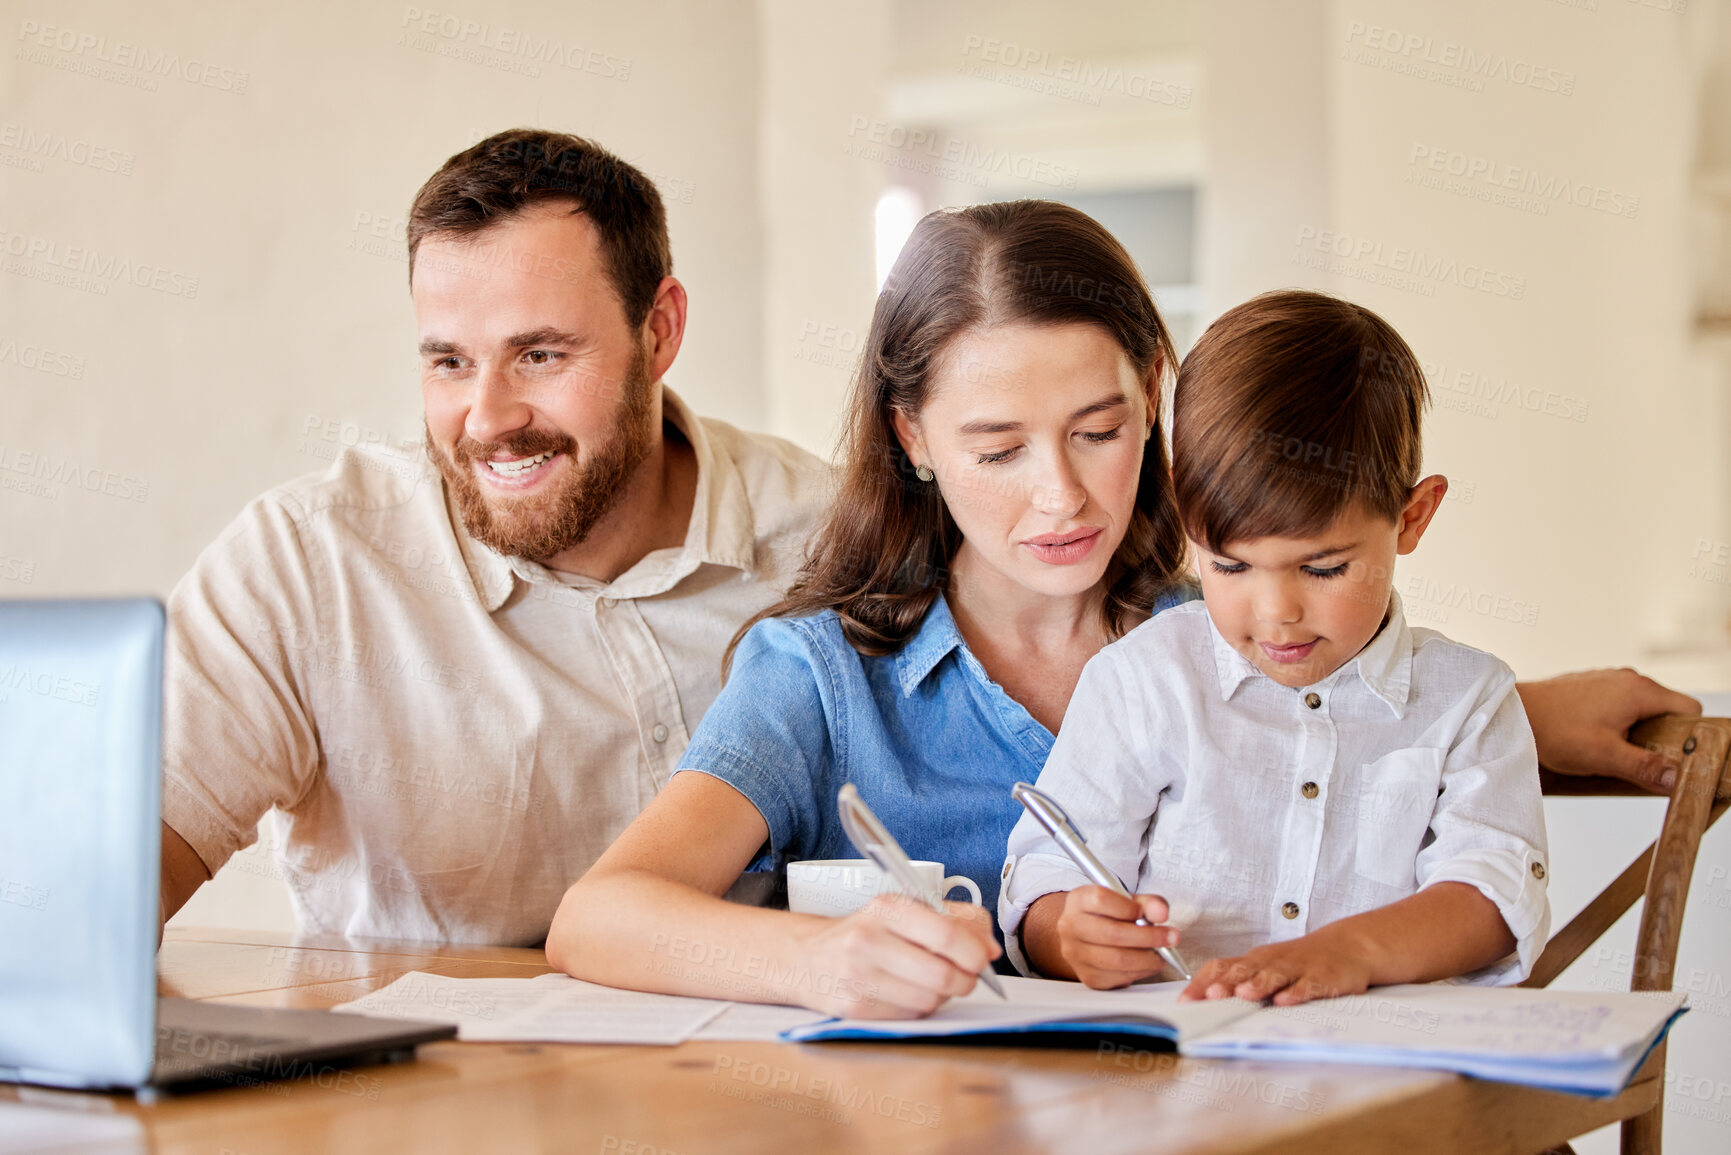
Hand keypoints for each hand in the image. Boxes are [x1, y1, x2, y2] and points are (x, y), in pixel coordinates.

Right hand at [792, 895, 999, 1018]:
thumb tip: (989, 948)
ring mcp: (858, 976)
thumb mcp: (904, 911)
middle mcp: (867, 940)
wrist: (808, 956)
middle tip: (967, 977)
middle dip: (965, 980)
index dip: (975, 952)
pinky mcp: (853, 1008)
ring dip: (942, 995)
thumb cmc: (866, 932)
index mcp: (886, 908)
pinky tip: (908, 993)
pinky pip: (909, 1016)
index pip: (946, 934)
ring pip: (929, 1000)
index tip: (985, 959)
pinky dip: (919, 1008)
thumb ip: (955, 919)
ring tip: (933, 982)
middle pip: (942, 974)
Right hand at [1054, 886, 1179, 989]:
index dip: (1131, 908)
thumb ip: (1147, 903)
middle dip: (1149, 937)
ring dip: (1148, 958)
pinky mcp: (1087, 977)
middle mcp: (1070, 926)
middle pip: (1112, 933)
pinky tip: (1148, 963)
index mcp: (1079, 900)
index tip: (1154, 914)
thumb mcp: (1128, 901)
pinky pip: (1119, 978)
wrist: (1088, 937)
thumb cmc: (1111, 916)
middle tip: (1172, 937)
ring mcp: (1076, 954)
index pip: (1101, 900)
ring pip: (1117, 959)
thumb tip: (1161, 913)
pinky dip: (1140, 972)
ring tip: (1163, 954)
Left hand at [1180, 932, 1372, 1005]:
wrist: (1349, 946)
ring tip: (1242, 994)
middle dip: (1225, 984)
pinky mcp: (1322, 977)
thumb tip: (1203, 1001)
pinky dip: (1297, 992)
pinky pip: (1308, 984)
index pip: (1222, 967)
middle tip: (1209, 997)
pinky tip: (1286, 999)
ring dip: (1257, 984)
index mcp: (1255, 960)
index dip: (1202, 983)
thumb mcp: (1267, 967)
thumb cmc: (1299, 961)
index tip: (1185, 1002)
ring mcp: (1298, 968)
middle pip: (1244, 970)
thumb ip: (1240, 981)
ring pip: (1274, 974)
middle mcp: (1272, 961)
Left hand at [1518, 668, 1701, 791]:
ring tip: (1615, 753)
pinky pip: (1619, 706)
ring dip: (1636, 733)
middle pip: (1666, 711)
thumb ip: (1645, 767)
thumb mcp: (1604, 756)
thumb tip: (1678, 779)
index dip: (1690, 736)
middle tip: (1642, 761)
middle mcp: (1628, 679)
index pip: (1689, 710)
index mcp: (1640, 691)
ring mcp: (1608, 681)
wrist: (1512, 714)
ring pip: (1641, 710)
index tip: (1676, 758)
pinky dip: (1616, 724)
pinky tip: (1597, 741)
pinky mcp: (1591, 687)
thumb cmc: (1554, 731)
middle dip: (1661, 738)